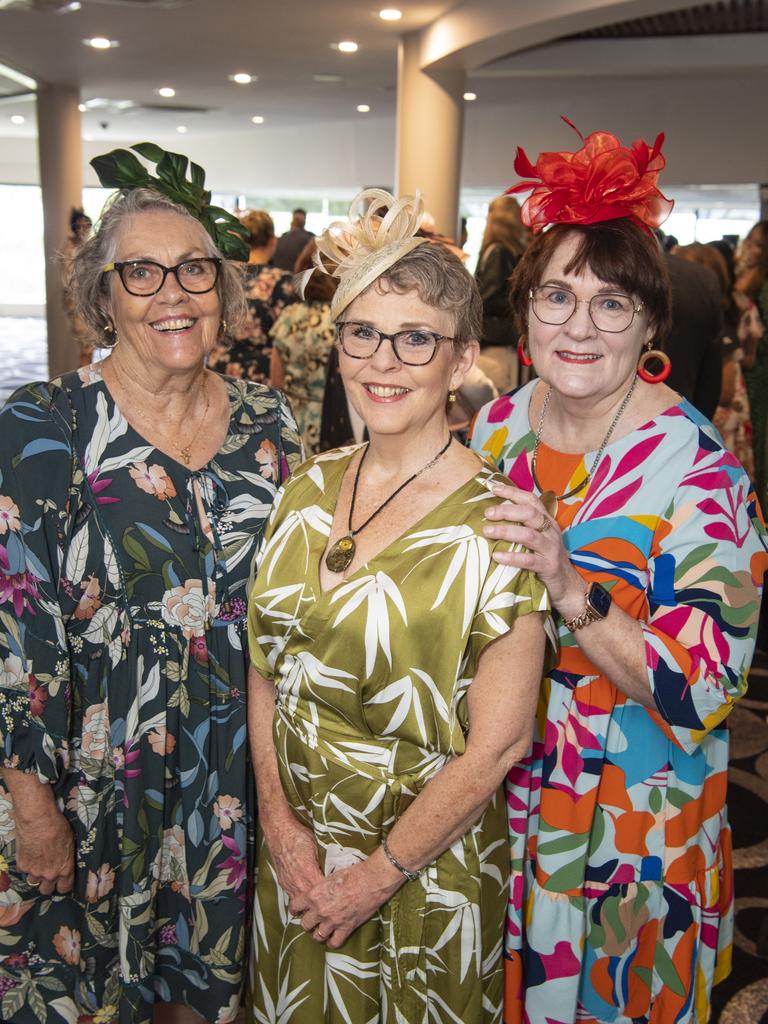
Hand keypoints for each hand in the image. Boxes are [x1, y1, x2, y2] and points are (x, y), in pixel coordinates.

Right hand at [14, 807, 73, 895]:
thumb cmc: (58, 827)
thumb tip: (66, 861)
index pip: (65, 888)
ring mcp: (34, 872)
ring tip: (37, 865)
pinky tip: (29, 855)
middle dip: (47, 885)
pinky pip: (24, 871)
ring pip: (33, 883)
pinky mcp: (22, 866)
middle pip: (47, 890)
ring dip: (36, 876)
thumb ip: (66, 857)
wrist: (38, 820)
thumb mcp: (70, 842)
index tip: (62, 883)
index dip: (63, 886)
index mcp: (65, 869)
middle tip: (47, 876)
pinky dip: (26, 865)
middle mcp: (49, 874)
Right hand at [263, 818, 324, 916]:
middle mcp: (297, 881)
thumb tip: (333, 870)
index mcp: (308, 872)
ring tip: (316, 908)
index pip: (322, 892)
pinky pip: (291, 896)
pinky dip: (298, 899)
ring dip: (307, 906)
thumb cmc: (298, 836)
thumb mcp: (316, 847)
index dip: (330, 896)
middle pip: (310, 903)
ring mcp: (288, 883)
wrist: (279, 831)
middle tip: (328, 907)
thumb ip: (323, 862)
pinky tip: (305, 899)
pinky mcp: (282, 882)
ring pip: (299, 903)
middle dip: (319, 906)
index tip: (337, 898)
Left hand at [298, 852, 400, 948]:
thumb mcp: (331, 877)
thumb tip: (319, 891)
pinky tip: (334, 938)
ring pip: (317, 936)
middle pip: (305, 924)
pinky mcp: (346, 927)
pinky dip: (333, 942)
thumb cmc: (353, 874)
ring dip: (319, 934)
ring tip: (322, 932)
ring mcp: (332, 921)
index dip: (296, 909)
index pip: (295, 906)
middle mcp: (320, 910)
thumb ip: (321, 888)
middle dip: (308, 923)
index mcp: (314, 894)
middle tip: (313, 921)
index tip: (298, 911)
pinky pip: (334, 942)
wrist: (371, 880)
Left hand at [483, 484, 585, 618]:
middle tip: (487, 513)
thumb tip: (494, 514)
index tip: (493, 488)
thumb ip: (522, 526)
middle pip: (530, 514)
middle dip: (507, 510)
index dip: (513, 492)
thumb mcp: (538, 538)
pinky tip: (497, 557)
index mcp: (547, 521)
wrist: (567, 586)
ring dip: (506, 531)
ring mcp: (551, 549)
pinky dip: (512, 557)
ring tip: (487, 531)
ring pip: (529, 535)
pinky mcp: (549, 567)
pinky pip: (529, 560)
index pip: (531, 500)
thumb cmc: (545, 559)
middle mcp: (550, 531)